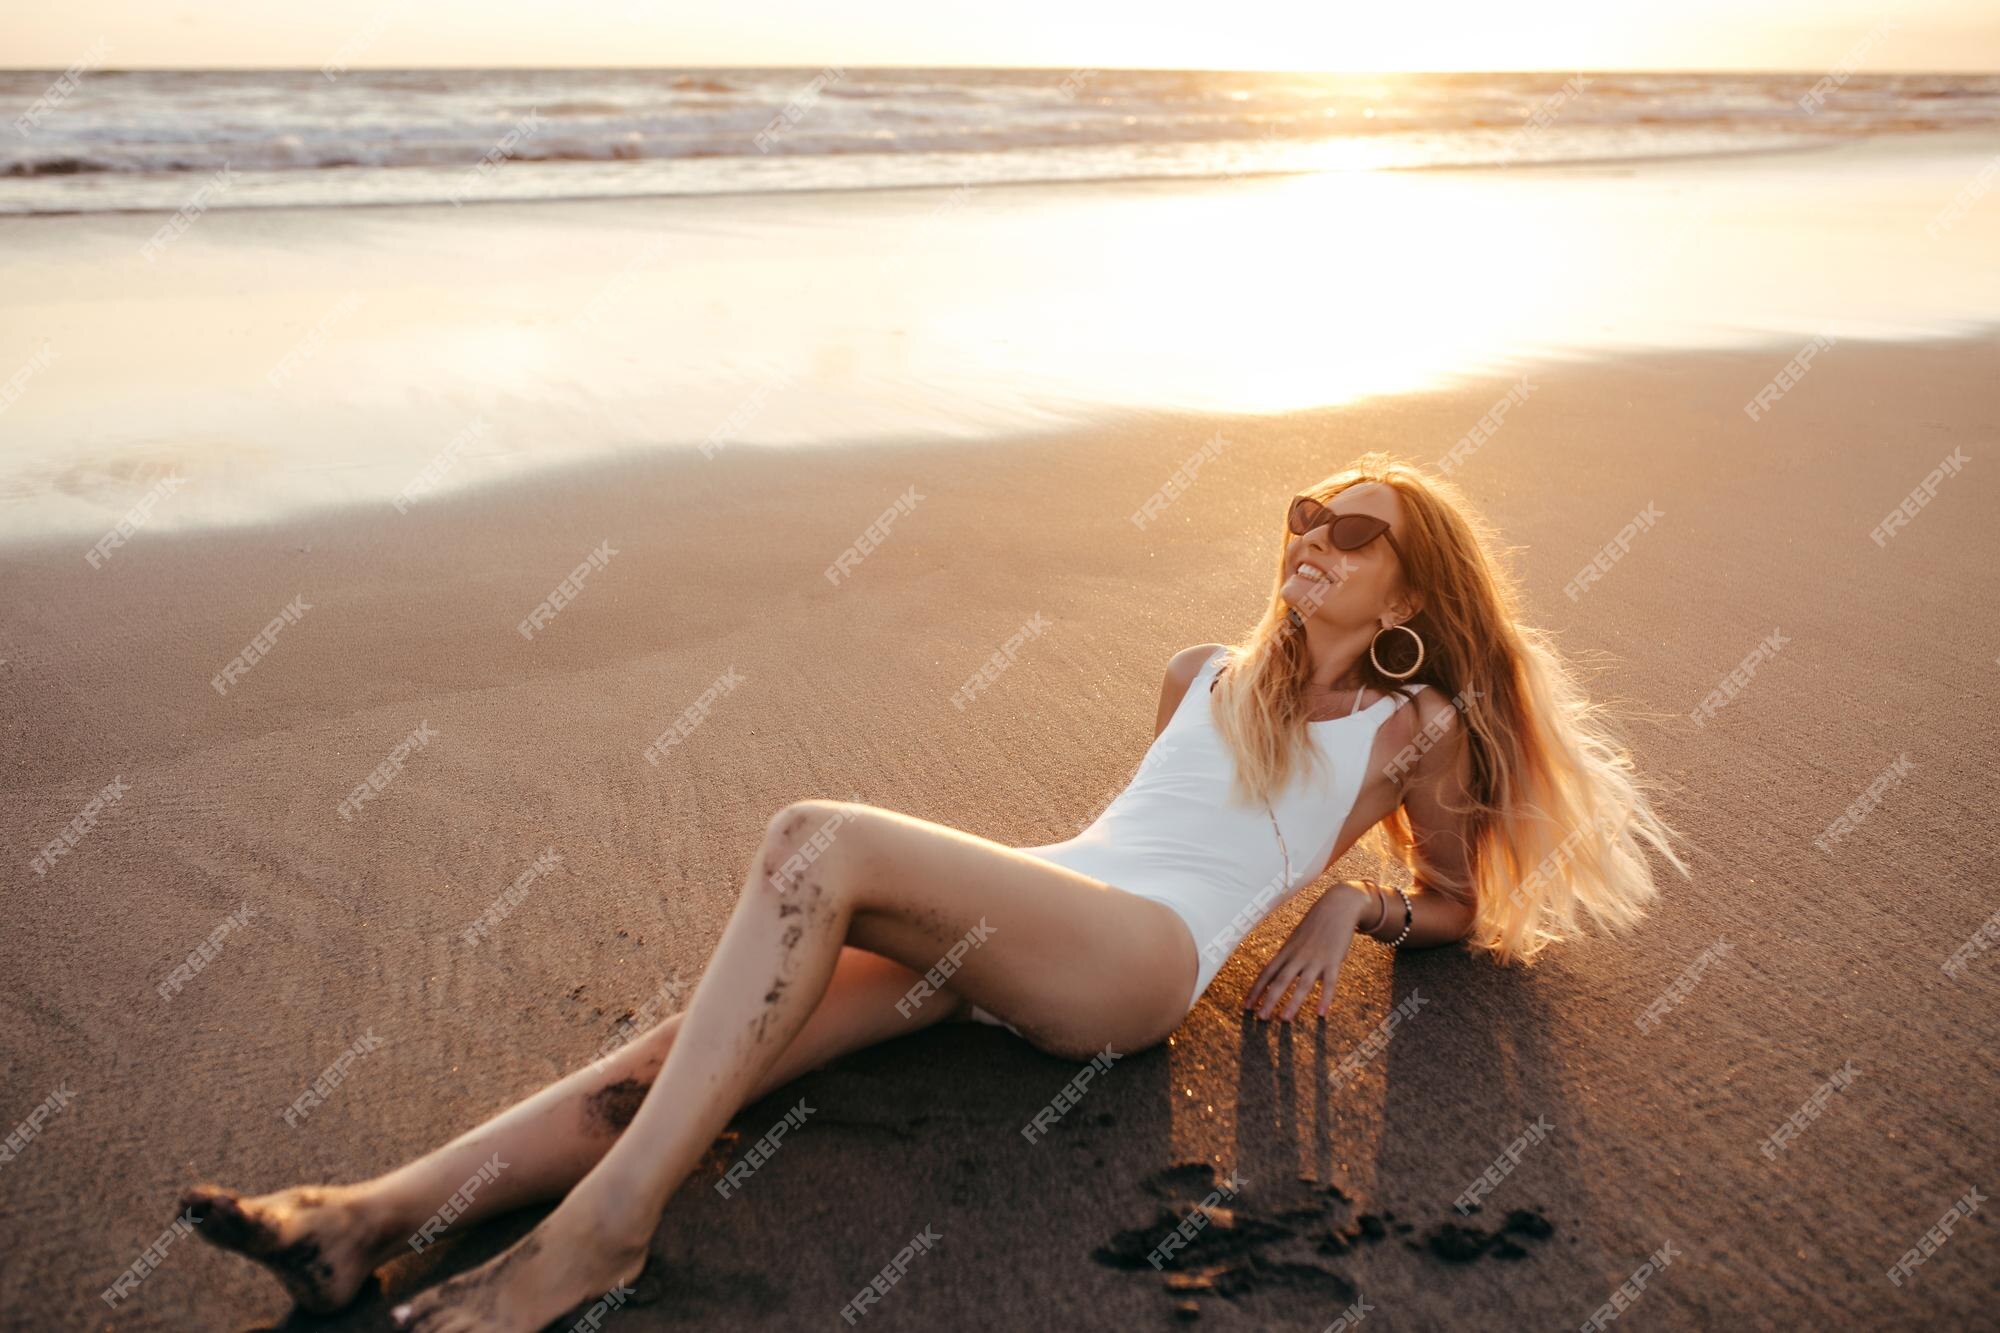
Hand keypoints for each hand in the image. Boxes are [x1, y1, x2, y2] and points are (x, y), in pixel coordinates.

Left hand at [1243, 882, 1373, 1021]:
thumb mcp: (1297, 939)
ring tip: (1284, 1020)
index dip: (1256, 990)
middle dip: (1269, 1000)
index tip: (1246, 1006)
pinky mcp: (1333, 960)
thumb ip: (1290, 957)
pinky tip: (1321, 1014)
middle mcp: (1297, 956)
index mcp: (1287, 951)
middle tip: (1260, 1018)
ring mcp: (1315, 959)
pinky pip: (1329, 983)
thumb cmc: (1315, 924)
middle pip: (1280, 980)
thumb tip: (1283, 974)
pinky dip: (1325, 998)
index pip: (1267, 973)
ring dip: (1293, 1003)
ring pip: (1302, 984)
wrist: (1337, 906)